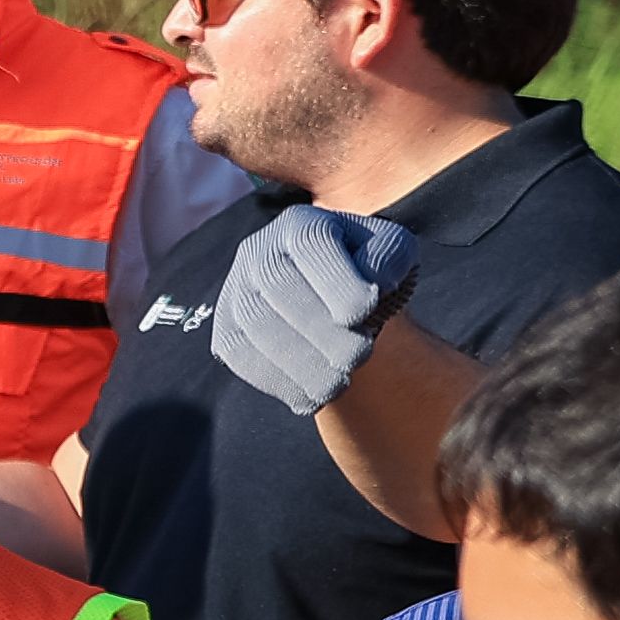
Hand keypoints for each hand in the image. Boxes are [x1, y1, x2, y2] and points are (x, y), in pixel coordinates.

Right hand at [207, 207, 417, 417]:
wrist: (333, 300)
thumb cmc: (367, 272)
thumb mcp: (393, 253)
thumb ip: (390, 258)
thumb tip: (371, 284)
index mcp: (303, 223)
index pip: (311, 244)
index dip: (336, 283)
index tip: (365, 314)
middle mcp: (260, 250)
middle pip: (277, 286)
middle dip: (320, 330)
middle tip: (357, 359)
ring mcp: (236, 289)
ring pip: (253, 325)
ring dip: (299, 363)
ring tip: (337, 385)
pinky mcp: (226, 327)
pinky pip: (238, 354)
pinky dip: (275, 380)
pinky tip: (309, 396)